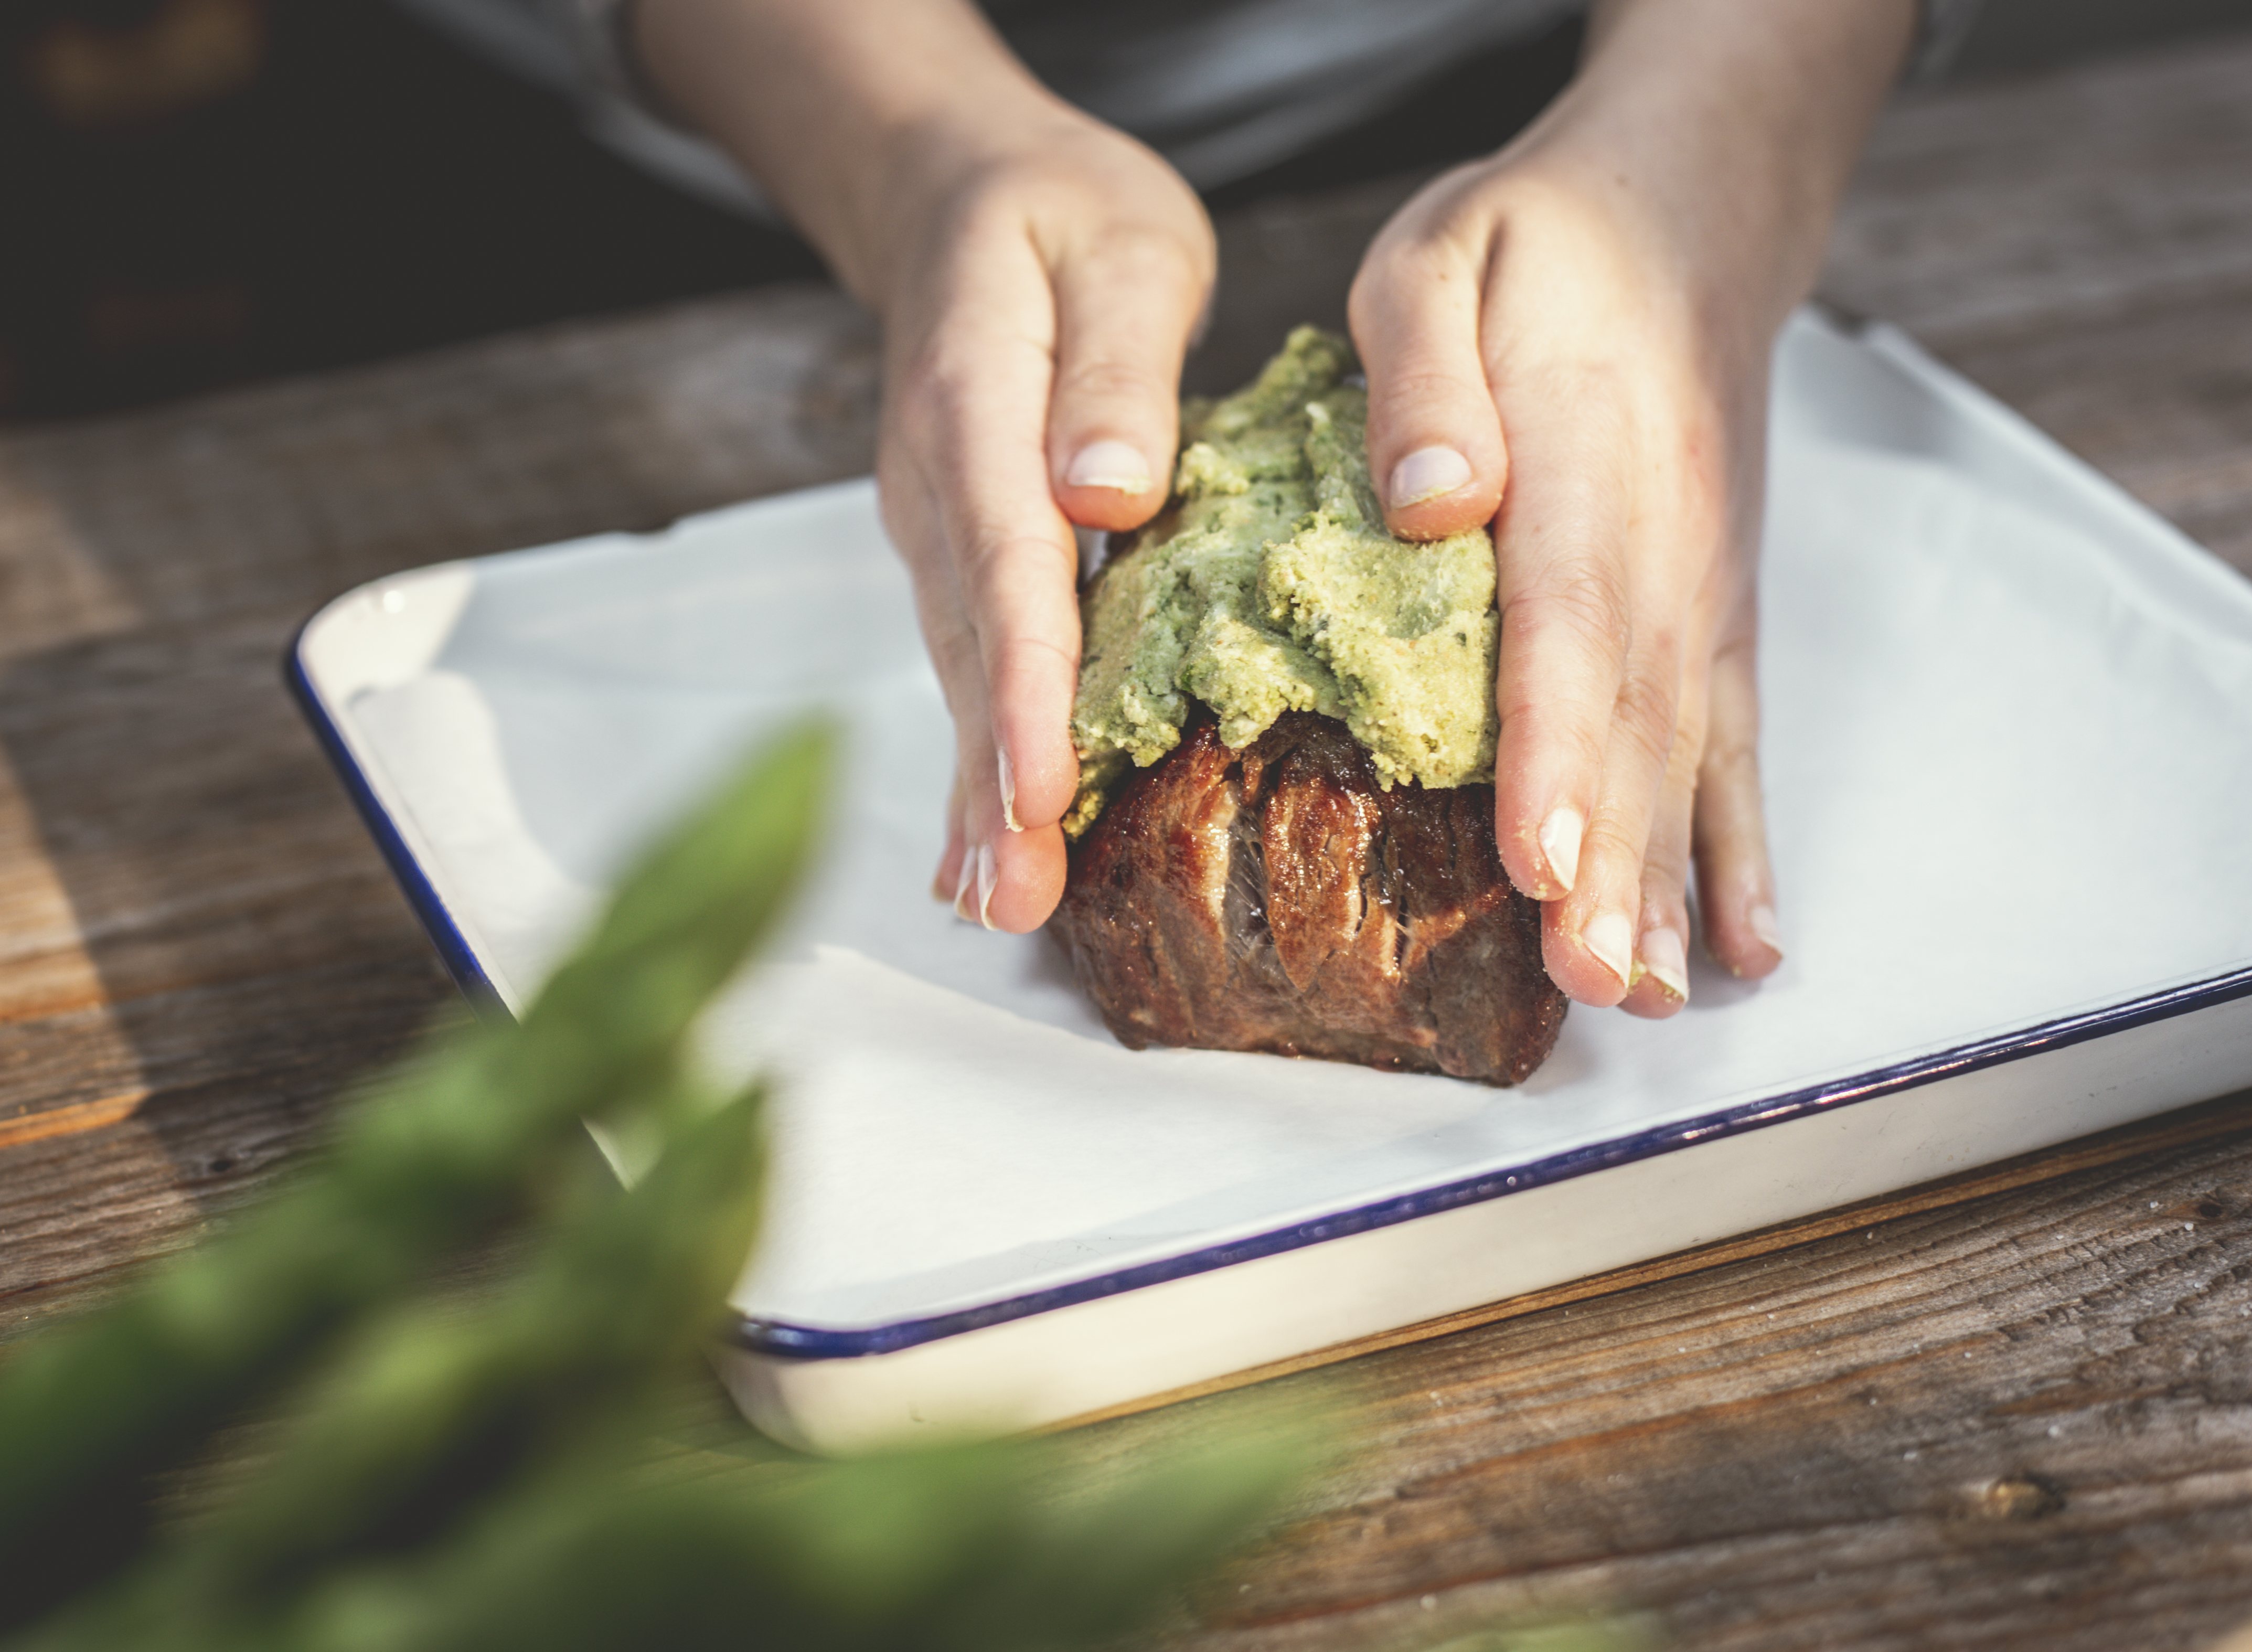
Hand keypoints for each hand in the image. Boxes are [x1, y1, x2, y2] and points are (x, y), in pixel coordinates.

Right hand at [867, 117, 1211, 930]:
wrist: (961, 195)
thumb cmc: (1061, 219)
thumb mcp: (1120, 247)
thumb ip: (1117, 363)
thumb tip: (1107, 488)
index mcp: (977, 398)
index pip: (1006, 559)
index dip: (1022, 682)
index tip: (1042, 785)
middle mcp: (937, 479)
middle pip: (968, 643)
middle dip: (992, 778)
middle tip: (1016, 899)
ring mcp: (933, 523)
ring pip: (959, 668)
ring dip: (977, 789)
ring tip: (1003, 901)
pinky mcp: (955, 551)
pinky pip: (968, 659)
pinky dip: (975, 752)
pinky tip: (988, 842)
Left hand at [1348, 0, 1908, 1014]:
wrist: (1688, 216)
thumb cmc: (1542, 246)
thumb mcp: (1440, 252)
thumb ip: (1423, 368)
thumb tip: (1432, 500)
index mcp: (1584, 460)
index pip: (1570, 623)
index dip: (1557, 750)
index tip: (1537, 859)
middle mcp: (1661, 545)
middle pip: (1636, 720)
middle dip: (1614, 862)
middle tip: (1588, 983)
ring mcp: (1702, 591)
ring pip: (1687, 752)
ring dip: (1670, 880)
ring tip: (1651, 996)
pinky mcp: (1717, 614)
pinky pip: (1734, 741)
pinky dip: (1740, 847)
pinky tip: (1743, 943)